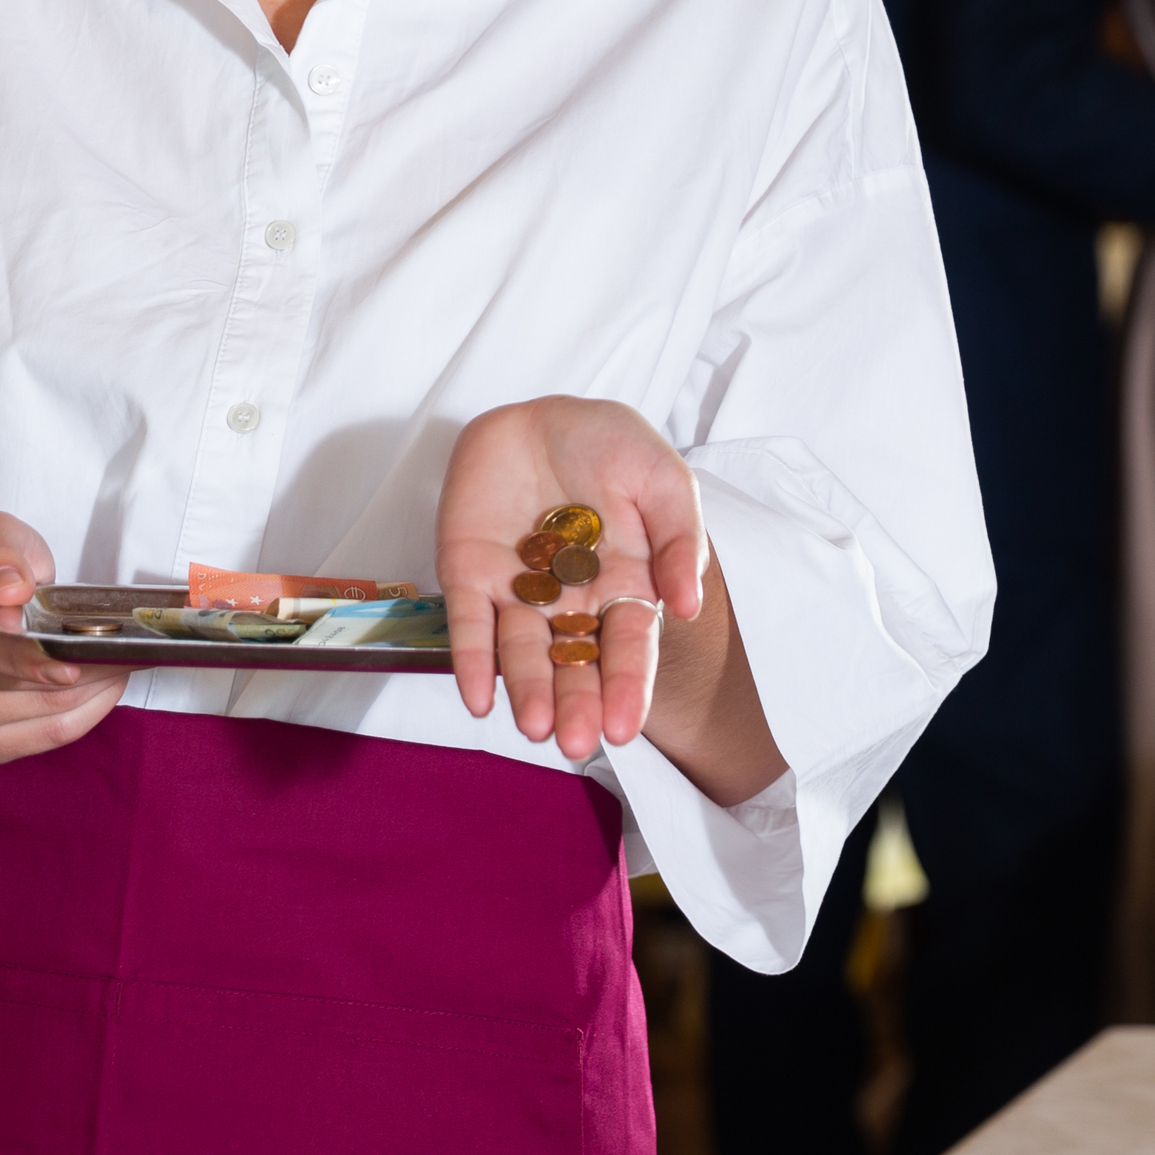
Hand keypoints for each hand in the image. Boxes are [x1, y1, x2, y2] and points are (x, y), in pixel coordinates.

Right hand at [0, 512, 126, 763]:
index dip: (21, 656)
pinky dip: (84, 714)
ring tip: (119, 661)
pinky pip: (42, 737)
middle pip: (12, 684)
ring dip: (91, 690)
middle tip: (128, 649)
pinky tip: (101, 687)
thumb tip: (10, 591)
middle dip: (81, 667)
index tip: (69, 662)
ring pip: (38, 714)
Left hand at [439, 397, 708, 764]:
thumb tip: (685, 607)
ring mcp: (518, 592)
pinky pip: (469, 624)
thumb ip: (680, 540)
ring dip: (527, 691)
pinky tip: (478, 697)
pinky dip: (472, 661)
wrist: (542, 411)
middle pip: (574, 663)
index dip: (627, 687)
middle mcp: (571, 601)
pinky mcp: (469, 576)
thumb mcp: (665, 480)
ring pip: (522, 653)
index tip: (624, 727)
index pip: (627, 647)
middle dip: (576, 704)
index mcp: (624, 585)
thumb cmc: (610, 446)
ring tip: (534, 729)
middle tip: (577, 743)